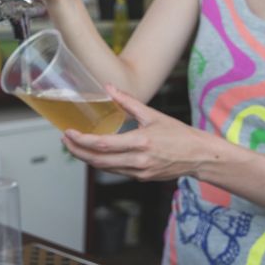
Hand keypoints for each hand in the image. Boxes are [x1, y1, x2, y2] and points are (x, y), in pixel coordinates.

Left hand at [62, 85, 218, 180]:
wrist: (199, 156)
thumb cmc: (179, 134)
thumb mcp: (153, 115)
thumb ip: (128, 101)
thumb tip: (109, 87)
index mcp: (141, 142)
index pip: (103, 145)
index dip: (82, 141)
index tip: (69, 133)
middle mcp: (138, 160)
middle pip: (98, 161)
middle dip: (77, 151)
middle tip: (65, 140)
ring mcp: (139, 172)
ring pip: (105, 168)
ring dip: (87, 158)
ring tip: (75, 146)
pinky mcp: (141, 178)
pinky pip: (116, 171)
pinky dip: (102, 163)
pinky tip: (94, 154)